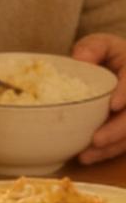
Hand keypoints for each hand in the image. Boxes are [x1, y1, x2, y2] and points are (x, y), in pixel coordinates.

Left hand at [72, 33, 125, 164]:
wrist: (122, 68)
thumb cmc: (110, 56)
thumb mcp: (103, 44)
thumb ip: (93, 47)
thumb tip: (80, 58)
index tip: (113, 105)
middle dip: (119, 130)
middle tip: (96, 139)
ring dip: (112, 147)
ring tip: (86, 155)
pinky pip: (125, 144)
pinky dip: (108, 152)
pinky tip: (87, 157)